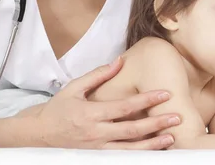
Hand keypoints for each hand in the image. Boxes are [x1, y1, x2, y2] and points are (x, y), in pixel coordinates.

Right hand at [23, 56, 180, 149]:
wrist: (38, 136)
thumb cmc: (58, 110)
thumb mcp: (74, 88)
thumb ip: (98, 75)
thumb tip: (120, 60)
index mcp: (91, 113)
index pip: (125, 107)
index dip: (147, 101)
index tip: (165, 94)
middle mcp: (96, 133)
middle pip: (132, 130)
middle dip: (156, 124)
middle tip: (176, 118)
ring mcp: (97, 149)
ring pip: (129, 150)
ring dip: (152, 145)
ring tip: (170, 138)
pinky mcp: (97, 158)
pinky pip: (121, 158)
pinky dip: (138, 155)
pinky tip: (153, 151)